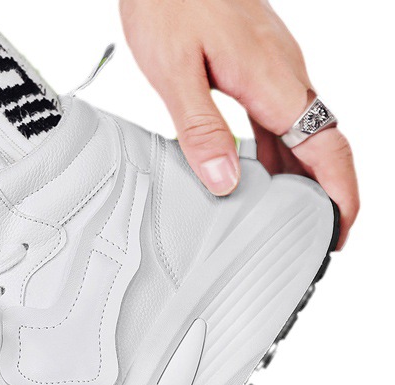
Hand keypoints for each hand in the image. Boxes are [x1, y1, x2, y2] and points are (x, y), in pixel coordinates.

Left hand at [120, 0, 358, 247]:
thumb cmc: (169, 2)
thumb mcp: (175, 73)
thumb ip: (201, 128)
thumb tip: (224, 180)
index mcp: (273, 79)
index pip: (327, 145)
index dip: (340, 193)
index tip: (340, 231)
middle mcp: (284, 74)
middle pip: (323, 142)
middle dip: (327, 193)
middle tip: (318, 236)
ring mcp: (274, 67)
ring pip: (301, 131)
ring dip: (303, 175)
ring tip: (291, 217)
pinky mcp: (256, 64)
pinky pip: (279, 117)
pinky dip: (278, 152)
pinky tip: (259, 173)